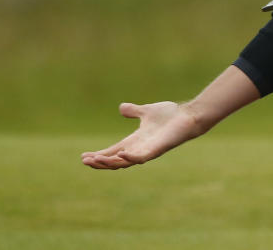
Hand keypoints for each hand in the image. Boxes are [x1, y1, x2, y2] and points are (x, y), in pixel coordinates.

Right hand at [81, 101, 202, 169]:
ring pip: (124, 163)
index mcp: (135, 141)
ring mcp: (148, 151)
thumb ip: (134, 111)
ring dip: (109, 162)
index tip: (83, 156)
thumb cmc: (170, 115)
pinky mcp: (157, 150)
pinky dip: (131, 158)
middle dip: (100, 162)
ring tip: (95, 160)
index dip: (99, 155)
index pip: (113, 151)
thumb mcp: (146, 111)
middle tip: (85, 161)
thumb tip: (122, 108)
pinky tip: (121, 154)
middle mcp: (140, 148)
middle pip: (115, 161)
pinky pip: (142, 158)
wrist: (189, 116)